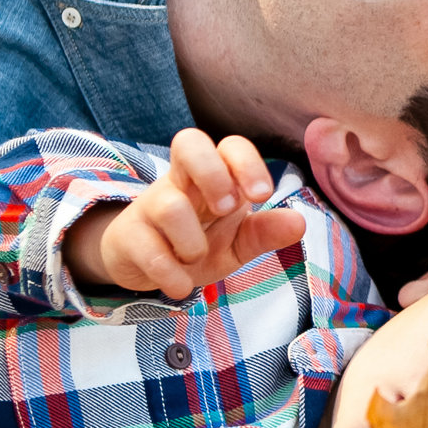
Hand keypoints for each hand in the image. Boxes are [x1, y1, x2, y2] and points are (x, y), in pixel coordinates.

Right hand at [62, 129, 307, 295]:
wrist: (143, 267)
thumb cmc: (195, 243)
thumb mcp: (236, 242)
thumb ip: (265, 232)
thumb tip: (299, 223)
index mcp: (211, 178)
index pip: (229, 145)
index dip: (247, 163)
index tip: (262, 195)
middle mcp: (179, 183)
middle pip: (188, 142)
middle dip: (213, 174)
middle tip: (225, 209)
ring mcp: (150, 207)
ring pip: (168, 204)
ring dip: (191, 242)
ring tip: (195, 258)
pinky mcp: (128, 237)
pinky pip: (147, 248)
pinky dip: (169, 273)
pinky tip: (180, 285)